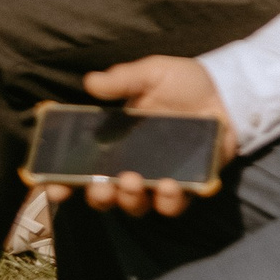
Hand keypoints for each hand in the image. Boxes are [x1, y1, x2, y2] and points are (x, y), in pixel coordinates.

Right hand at [66, 57, 237, 218]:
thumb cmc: (184, 83)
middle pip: (105, 196)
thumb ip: (124, 79)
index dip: (62, 182)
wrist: (227, 91)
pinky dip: (167, 201)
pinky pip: (172, 205)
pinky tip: (169, 186)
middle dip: (98, 197)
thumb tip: (91, 82)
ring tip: (134, 182)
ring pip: (136, 206)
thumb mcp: (152, 73)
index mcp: (116, 142)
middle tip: (103, 187)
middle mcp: (132, 165)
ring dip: (130, 200)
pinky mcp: (187, 186)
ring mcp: (158, 179)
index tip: (53, 188)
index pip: (81, 168)